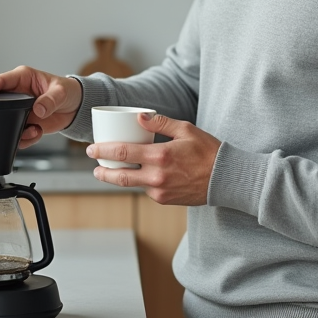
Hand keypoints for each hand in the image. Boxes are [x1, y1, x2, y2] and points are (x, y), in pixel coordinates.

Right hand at [0, 66, 82, 148]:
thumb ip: (50, 100)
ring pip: (7, 121)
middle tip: (9, 119)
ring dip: (16, 128)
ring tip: (33, 128)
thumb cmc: (67, 91)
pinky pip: (18, 134)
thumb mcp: (61, 91)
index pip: (3, 80)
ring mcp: (20, 110)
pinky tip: (36, 132)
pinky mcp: (25, 123)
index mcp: (23, 78)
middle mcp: (18, 94)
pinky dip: (25, 138)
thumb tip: (39, 109)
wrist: (75, 108)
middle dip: (1, 113)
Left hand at [87, 113, 220, 205]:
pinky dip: (140, 181)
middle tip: (94, 166)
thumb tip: (139, 117)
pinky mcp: (165, 199)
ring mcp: (160, 190)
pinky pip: (146, 189)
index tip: (92, 148)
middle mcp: (157, 176)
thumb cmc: (208, 152)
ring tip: (110, 171)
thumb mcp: (186, 129)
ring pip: (131, 184)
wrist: (225, 179)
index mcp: (160, 156)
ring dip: (119, 178)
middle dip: (103, 171)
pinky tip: (140, 174)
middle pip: (120, 176)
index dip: (103, 150)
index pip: (123, 153)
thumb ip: (160, 123)